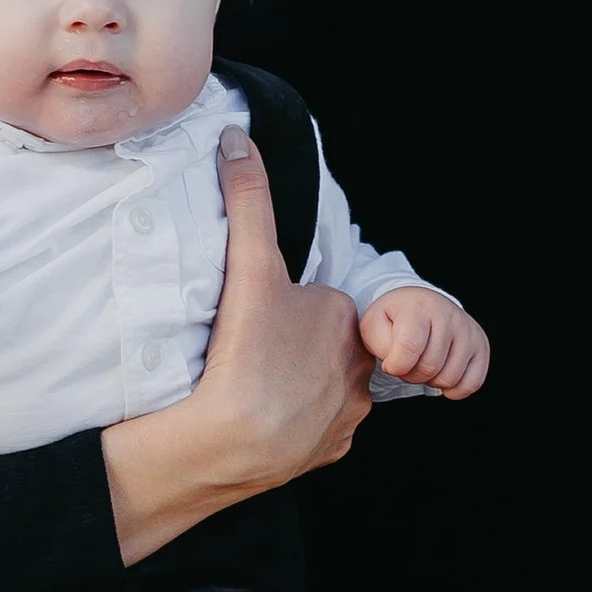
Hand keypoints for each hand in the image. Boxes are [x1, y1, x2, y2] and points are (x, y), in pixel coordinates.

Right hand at [101, 128, 376, 563]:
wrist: (230, 442)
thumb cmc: (246, 352)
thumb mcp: (248, 266)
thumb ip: (247, 201)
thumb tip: (237, 138)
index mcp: (347, 320)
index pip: (319, 303)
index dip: (286, 305)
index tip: (256, 317)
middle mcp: (361, 370)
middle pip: (324, 345)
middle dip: (294, 345)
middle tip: (250, 351)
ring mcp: (345, 416)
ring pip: (322, 389)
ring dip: (294, 385)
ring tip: (250, 386)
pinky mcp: (326, 453)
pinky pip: (311, 432)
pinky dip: (289, 425)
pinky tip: (258, 419)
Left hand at [359, 286, 489, 398]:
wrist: (420, 305)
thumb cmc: (394, 319)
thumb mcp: (373, 325)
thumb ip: (379, 344)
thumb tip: (398, 364)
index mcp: (418, 307)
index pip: (410, 347)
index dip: (396, 365)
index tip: (390, 364)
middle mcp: (448, 314)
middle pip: (429, 367)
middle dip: (411, 375)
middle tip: (406, 364)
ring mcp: (468, 330)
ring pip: (449, 378)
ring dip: (431, 381)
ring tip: (423, 364)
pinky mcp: (481, 344)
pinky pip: (472, 383)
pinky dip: (454, 389)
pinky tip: (441, 375)